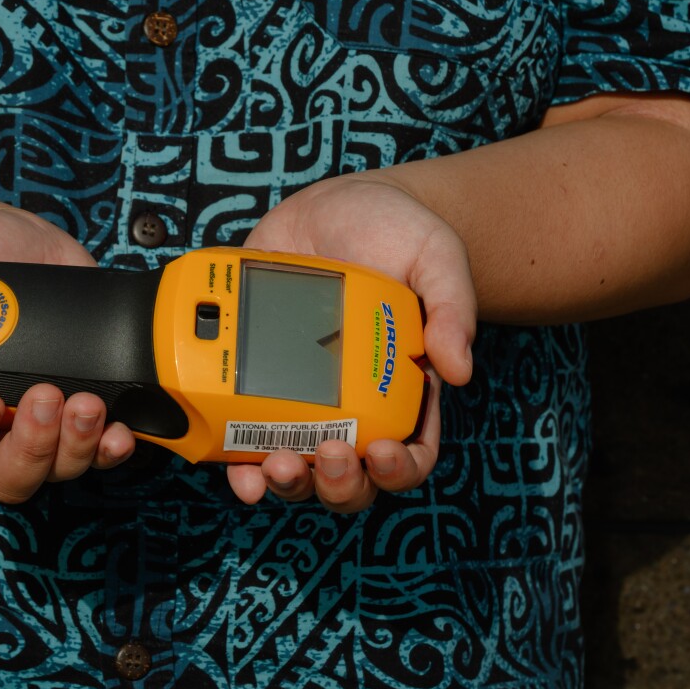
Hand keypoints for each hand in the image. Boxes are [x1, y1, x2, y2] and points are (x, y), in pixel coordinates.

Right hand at [0, 206, 135, 498]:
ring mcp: (41, 420)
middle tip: (48, 396)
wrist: (16, 238)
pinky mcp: (84, 402)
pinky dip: (114, 449)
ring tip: (90, 404)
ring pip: (57, 468)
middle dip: (32, 450)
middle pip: (7, 477)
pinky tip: (124, 431)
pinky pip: (101, 449)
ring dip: (77, 447)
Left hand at [227, 173, 475, 511]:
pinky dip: (237, 459)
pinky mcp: (257, 380)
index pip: (412, 454)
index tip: (381, 451)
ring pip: (298, 468)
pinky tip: (232, 463)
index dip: (398, 470)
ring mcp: (302, 399)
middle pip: (351, 478)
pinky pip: (245, 436)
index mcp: (405, 391)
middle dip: (338, 483)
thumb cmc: (398, 235)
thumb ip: (452, 308)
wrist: (338, 205)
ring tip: (275, 463)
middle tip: (327, 455)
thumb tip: (458, 369)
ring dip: (287, 481)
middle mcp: (354, 406)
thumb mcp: (437, 258)